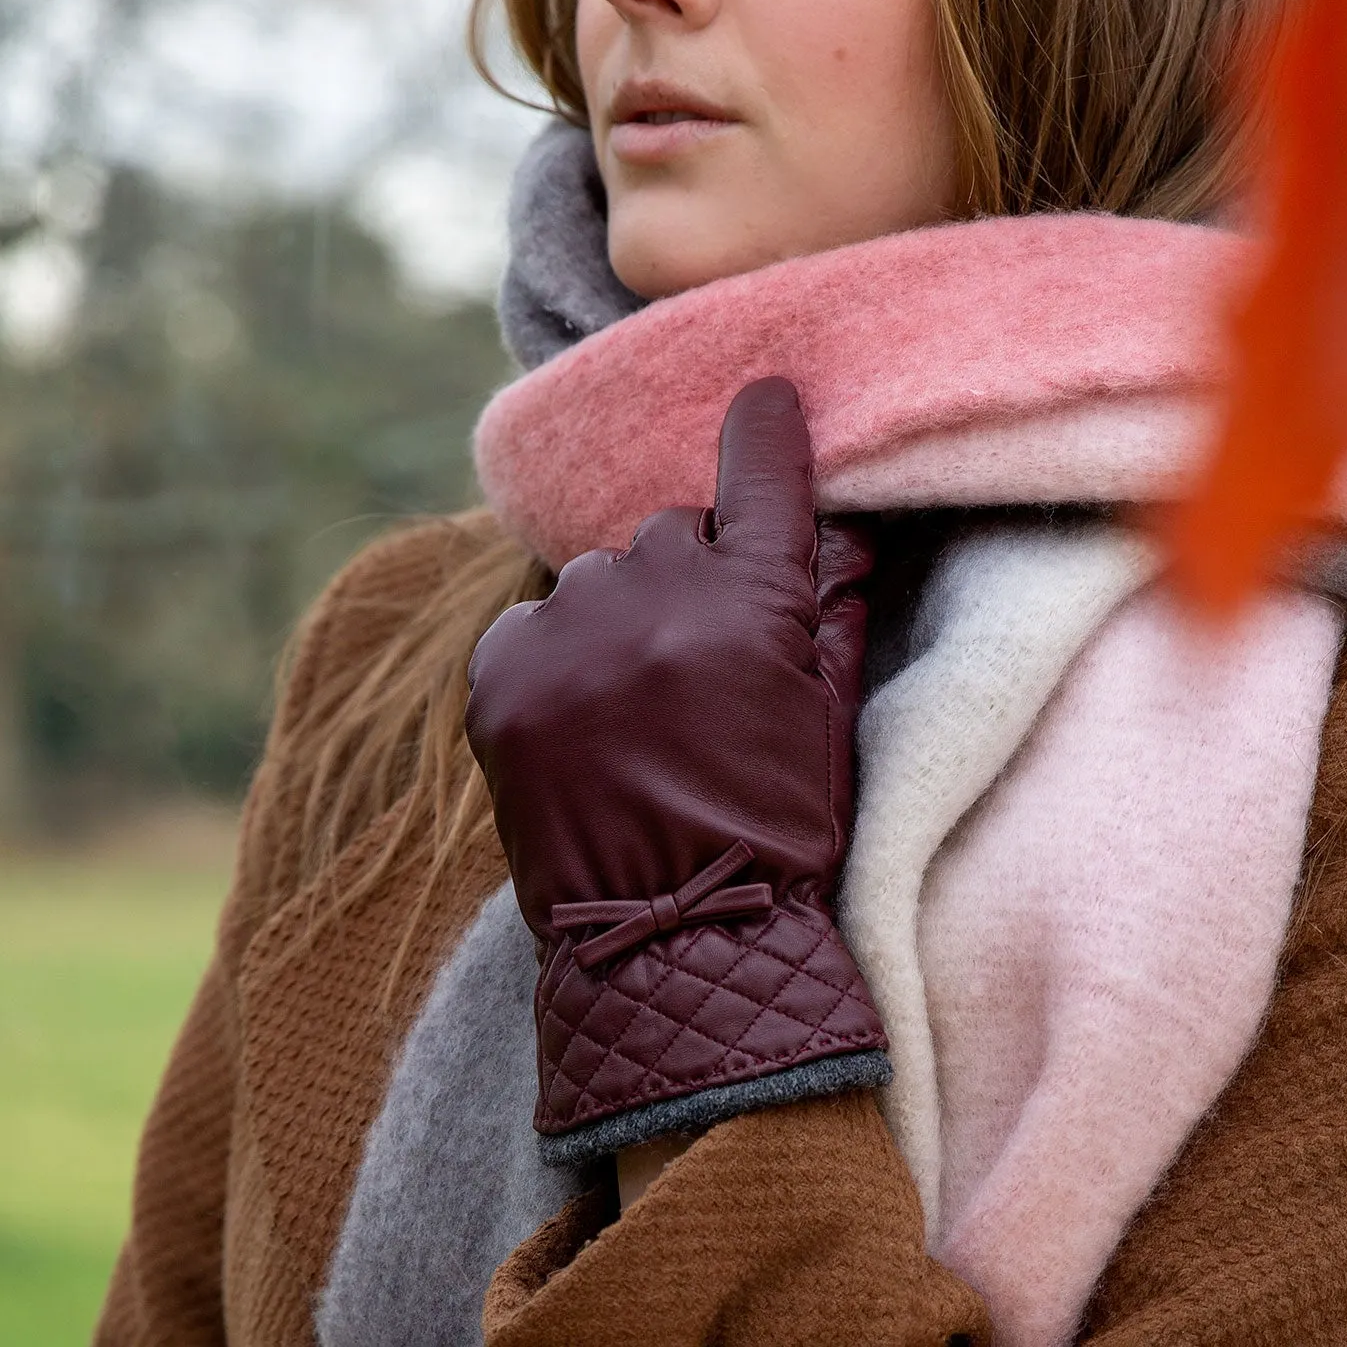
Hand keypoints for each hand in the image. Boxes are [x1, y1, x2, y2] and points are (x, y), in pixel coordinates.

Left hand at [466, 376, 886, 1158]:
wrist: (670, 949)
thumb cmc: (775, 836)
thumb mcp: (827, 716)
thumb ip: (833, 606)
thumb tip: (848, 523)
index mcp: (752, 605)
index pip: (760, 479)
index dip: (764, 432)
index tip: (764, 398)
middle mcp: (655, 598)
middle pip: (668, 535)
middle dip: (686, 579)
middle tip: (699, 668)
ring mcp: (569, 636)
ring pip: (596, 577)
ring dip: (616, 620)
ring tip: (636, 714)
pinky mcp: (498, 678)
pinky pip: (528, 624)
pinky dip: (551, 658)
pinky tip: (581, 725)